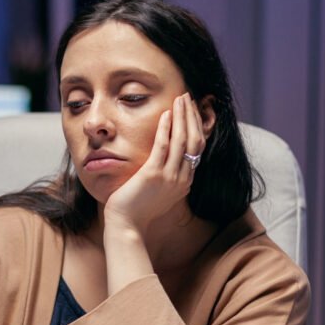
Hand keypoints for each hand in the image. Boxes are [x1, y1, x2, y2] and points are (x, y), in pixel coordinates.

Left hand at [103, 93, 206, 235]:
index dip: (197, 126)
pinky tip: (165, 114)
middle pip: (195, 141)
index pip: (198, 148)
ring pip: (183, 141)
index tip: (191, 110)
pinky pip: (163, 147)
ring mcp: (169, 178)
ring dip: (182, 117)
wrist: (126, 226)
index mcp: (185, 182)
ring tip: (180, 99)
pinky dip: (166, 129)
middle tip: (188, 98)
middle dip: (192, 117)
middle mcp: (182, 179)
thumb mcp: (158, 191)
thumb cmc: (137, 210)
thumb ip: (165, 175)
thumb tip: (164, 160)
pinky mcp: (153, 176)